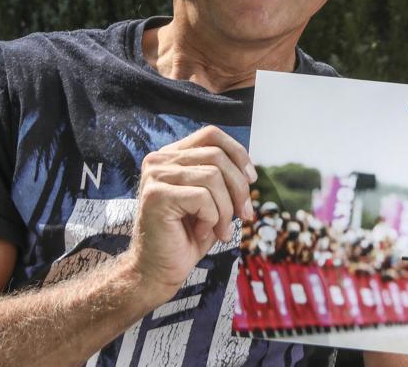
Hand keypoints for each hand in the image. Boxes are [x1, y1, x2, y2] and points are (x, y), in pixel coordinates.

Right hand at [126, 125, 256, 304]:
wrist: (158, 271)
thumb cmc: (187, 237)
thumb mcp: (212, 201)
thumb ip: (224, 179)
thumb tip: (250, 171)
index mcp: (172, 156)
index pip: (212, 135)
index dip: (238, 153)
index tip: (252, 179)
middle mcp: (160, 160)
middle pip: (217, 156)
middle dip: (239, 188)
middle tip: (244, 215)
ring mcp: (155, 176)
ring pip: (213, 176)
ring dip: (226, 209)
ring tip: (221, 230)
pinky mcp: (156, 195)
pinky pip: (202, 197)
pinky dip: (212, 218)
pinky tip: (202, 232)